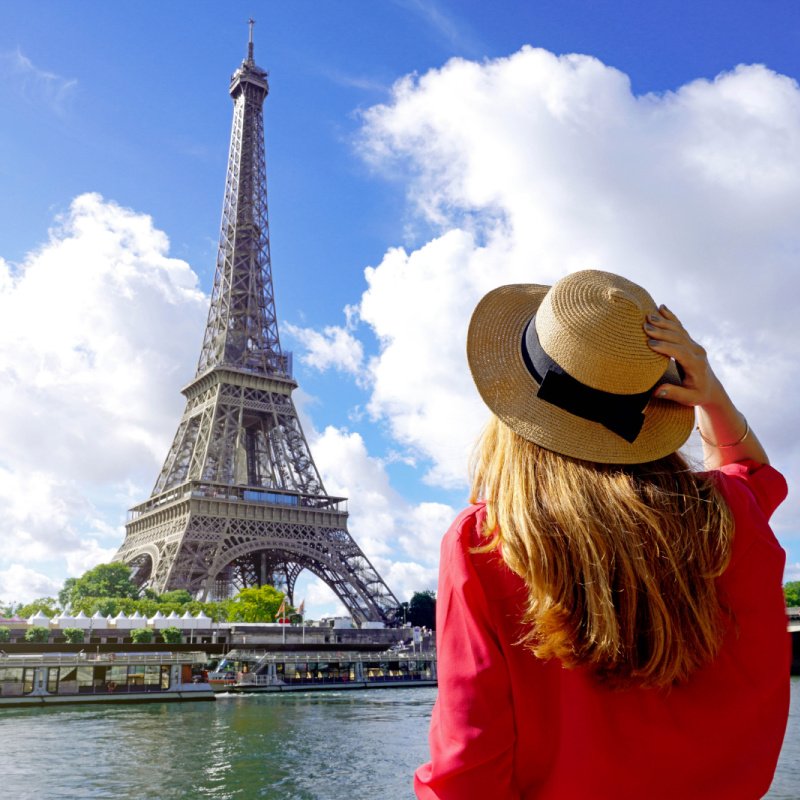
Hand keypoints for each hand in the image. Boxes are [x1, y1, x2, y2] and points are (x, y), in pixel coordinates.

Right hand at [644, 304, 768, 466]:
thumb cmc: (697, 394)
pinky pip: (679, 327)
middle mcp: (697, 352)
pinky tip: (661, 307)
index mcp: (697, 365)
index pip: (680, 352)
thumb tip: (657, 391)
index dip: (665, 347)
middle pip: (678, 338)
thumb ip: (673, 393)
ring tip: (648, 315)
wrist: (711, 388)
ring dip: (663, 321)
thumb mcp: (688, 398)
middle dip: (661, 331)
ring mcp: (695, 345)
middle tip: (645, 326)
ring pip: (678, 330)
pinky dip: (670, 317)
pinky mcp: (690, 342)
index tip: (650, 343)